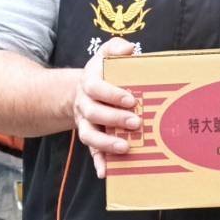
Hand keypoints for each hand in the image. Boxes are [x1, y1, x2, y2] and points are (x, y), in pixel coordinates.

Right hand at [73, 38, 140, 177]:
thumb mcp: (107, 54)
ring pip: (90, 135)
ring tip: (125, 147)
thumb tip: (129, 48)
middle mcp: (84, 105)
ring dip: (106, 143)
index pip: (97, 88)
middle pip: (94, 113)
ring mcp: (86, 123)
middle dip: (115, 119)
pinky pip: (92, 152)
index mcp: (89, 83)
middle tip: (137, 122)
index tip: (132, 99)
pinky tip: (106, 172)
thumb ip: (116, 47)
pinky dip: (98, 162)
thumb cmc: (104, 72)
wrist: (83, 91)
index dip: (112, 94)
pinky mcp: (91, 137)